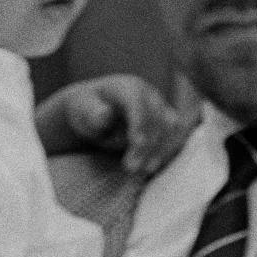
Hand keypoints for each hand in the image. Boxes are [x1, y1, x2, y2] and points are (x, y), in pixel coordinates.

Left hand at [34, 74, 196, 172]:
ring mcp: (162, 106)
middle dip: (147, 145)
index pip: (138, 103)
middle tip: (131, 169)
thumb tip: (105, 113)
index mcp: (127, 86)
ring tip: (144, 170)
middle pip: (156, 118)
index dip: (140, 122)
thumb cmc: (85, 110)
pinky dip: (164, 152)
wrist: (96, 110)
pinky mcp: (168, 121)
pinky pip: (174, 137)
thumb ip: (92, 113)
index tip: (137, 144)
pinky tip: (151, 166)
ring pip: (170, 128)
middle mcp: (149, 94)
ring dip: (159, 151)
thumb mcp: (81, 110)